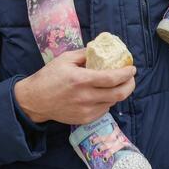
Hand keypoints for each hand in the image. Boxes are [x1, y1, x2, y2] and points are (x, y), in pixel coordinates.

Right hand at [13, 49, 135, 124]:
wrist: (36, 100)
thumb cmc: (49, 77)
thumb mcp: (65, 59)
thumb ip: (84, 54)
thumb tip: (100, 49)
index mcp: (81, 80)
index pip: (112, 78)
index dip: (126, 74)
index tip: (132, 68)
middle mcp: (86, 97)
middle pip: (119, 94)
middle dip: (130, 85)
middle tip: (131, 78)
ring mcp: (86, 110)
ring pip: (112, 102)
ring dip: (118, 92)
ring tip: (117, 84)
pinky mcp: (85, 119)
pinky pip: (104, 110)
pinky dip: (107, 101)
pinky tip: (103, 94)